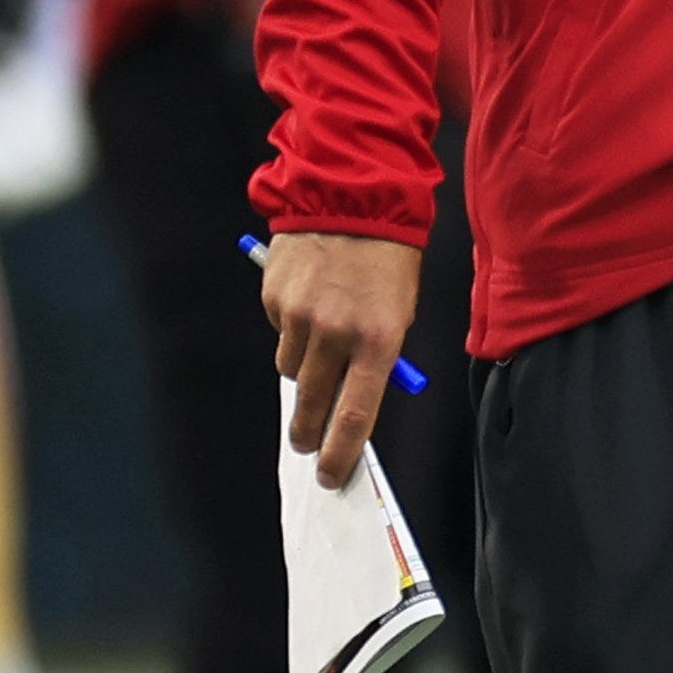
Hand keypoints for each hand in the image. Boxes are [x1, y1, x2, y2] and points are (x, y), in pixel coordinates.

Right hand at [263, 228, 425, 490]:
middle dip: (308, 429)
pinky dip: (291, 329)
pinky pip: (279, 332)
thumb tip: (351, 400)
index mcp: (377, 340)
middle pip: (312, 403)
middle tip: (306, 441)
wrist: (354, 196)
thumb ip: (377, 357)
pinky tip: (309, 302)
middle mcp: (335, 332)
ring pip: (291, 369)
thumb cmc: (386, 259)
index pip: (355, 415)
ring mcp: (300, 315)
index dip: (340, 454)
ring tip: (321, 338)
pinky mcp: (274, 297)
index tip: (331, 476)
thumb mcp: (398, 311)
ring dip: (303, 368)